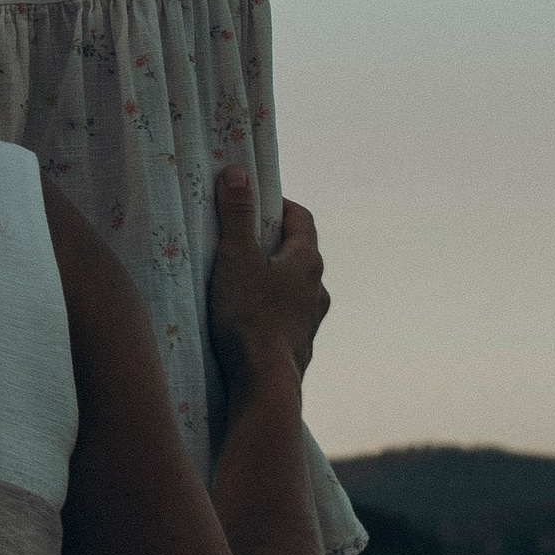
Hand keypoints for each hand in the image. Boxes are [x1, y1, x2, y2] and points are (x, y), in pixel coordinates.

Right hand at [208, 167, 327, 387]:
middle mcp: (317, 287)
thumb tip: (237, 172)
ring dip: (273, 276)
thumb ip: (237, 215)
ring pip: (294, 286)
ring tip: (241, 280)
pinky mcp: (300, 344)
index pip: (301, 218)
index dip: (278, 204)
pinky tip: (248, 316)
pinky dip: (271, 306)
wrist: (265, 382)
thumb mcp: (236, 258)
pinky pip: (287, 314)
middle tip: (240, 237)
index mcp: (307, 261)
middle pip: (299, 252)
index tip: (252, 200)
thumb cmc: (250, 315)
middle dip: (271, 241)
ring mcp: (311, 318)